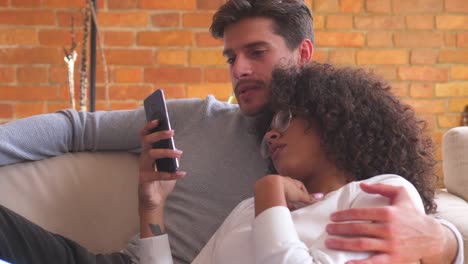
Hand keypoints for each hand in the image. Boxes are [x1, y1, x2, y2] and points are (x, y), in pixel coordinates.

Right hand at [139, 120, 185, 212]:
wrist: (154, 201)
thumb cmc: (161, 181)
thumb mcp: (167, 166)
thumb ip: (170, 157)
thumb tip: (177, 148)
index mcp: (148, 153)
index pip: (144, 136)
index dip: (148, 127)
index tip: (158, 119)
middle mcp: (143, 159)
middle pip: (147, 141)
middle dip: (159, 134)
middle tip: (172, 132)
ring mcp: (142, 169)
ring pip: (151, 154)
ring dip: (167, 152)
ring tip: (179, 153)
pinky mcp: (144, 180)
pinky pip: (158, 174)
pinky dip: (171, 174)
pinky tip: (182, 174)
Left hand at [254, 175, 321, 215]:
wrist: (268, 189)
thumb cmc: (283, 188)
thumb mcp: (299, 195)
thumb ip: (309, 198)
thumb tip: (319, 197)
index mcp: (291, 180)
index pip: (300, 186)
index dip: (304, 193)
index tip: (307, 200)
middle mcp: (282, 183)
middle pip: (291, 192)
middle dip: (295, 199)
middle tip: (298, 207)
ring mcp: (275, 188)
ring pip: (283, 196)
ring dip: (287, 203)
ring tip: (290, 210)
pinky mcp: (269, 195)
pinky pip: (276, 201)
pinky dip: (279, 206)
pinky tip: (281, 211)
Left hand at [325, 183, 453, 263]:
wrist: (431, 236)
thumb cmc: (412, 213)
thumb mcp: (400, 194)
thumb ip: (380, 187)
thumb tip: (362, 185)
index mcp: (387, 213)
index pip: (359, 213)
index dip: (343, 215)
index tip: (332, 217)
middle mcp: (388, 229)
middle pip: (357, 229)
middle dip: (339, 229)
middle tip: (327, 230)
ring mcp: (390, 245)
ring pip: (361, 244)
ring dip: (343, 244)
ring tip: (330, 242)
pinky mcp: (394, 258)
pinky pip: (373, 262)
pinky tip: (346, 263)